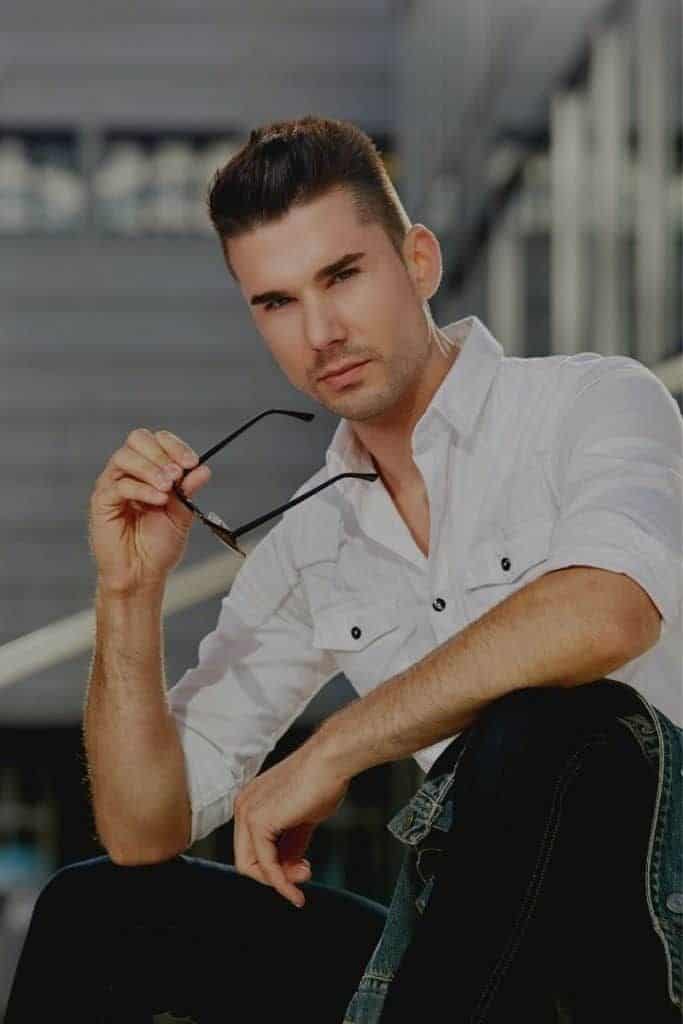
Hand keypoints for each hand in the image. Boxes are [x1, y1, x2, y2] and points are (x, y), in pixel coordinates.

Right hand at [88, 427, 211, 594]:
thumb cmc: (158, 546)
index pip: (157, 440)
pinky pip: (119, 485)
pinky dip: (142, 489)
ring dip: (151, 469)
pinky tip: (158, 500)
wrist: (142, 573)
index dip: (175, 446)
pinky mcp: (102, 501)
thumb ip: (189, 490)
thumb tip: (203, 469)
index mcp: (148, 470)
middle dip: (162, 453)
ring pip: (125, 457)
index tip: (192, 462)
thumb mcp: (181, 514)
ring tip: (167, 488)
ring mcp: (112, 485)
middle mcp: (129, 473)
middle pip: (137, 439)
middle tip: (178, 474)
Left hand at [233, 740, 350, 907]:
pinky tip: (296, 888)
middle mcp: (243, 806)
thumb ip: (291, 842)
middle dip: (275, 876)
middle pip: (246, 858)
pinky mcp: (258, 821)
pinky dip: (280, 882)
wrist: (331, 760)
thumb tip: (289, 869)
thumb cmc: (322, 779)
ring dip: (279, 881)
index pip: (251, 846)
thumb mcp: (301, 818)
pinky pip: (265, 863)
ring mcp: (247, 812)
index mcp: (251, 801)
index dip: (274, 865)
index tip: (300, 871)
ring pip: (250, 865)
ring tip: (305, 878)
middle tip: (302, 879)